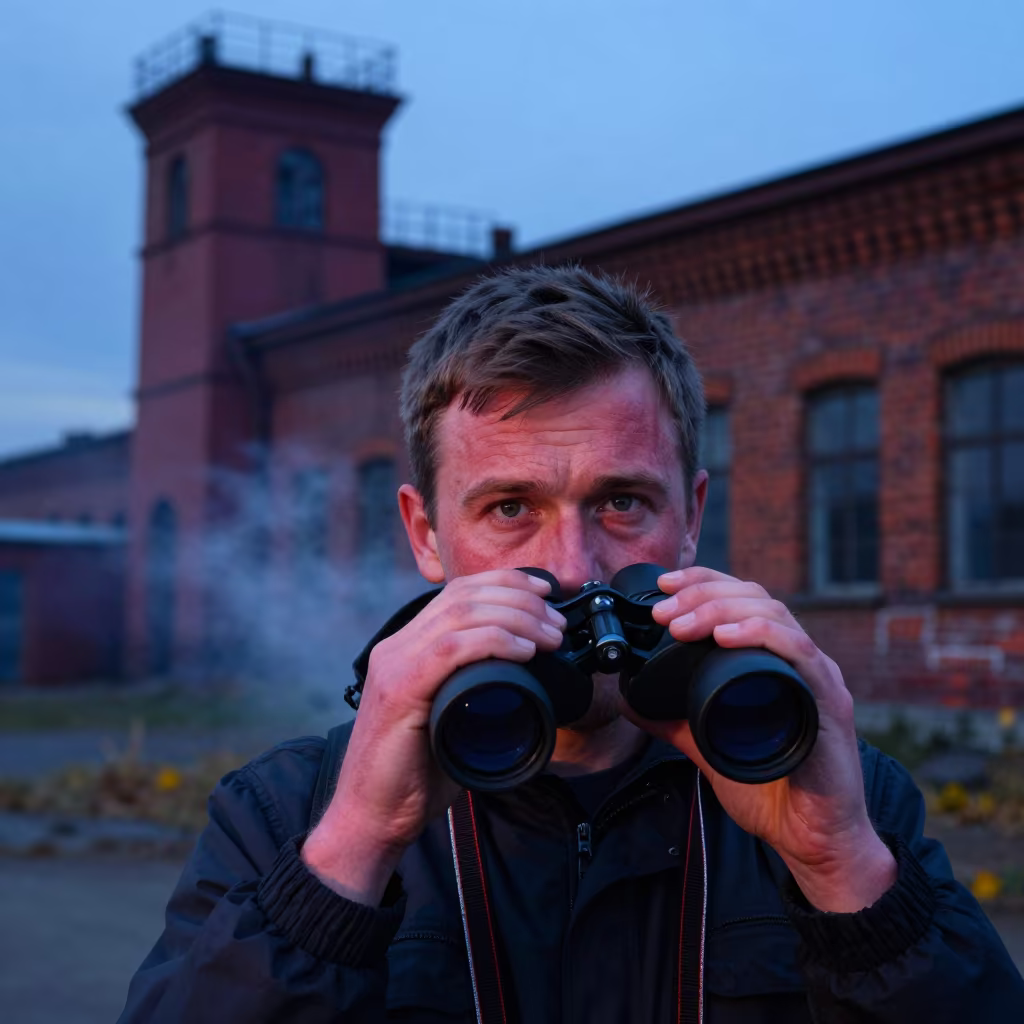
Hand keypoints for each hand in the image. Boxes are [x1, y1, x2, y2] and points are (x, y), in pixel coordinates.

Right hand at [302, 569, 565, 903]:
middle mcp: (397, 646)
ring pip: (461, 613)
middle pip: (463, 594)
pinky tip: (524, 650)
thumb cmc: (415, 775)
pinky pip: (451, 648)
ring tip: (550, 636)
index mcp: (407, 646)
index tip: (545, 592)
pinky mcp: (399, 690)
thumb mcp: (452, 719)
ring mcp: (394, 664)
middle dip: (519, 598)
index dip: (505, 583)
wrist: (372, 818)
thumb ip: (475, 692)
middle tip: (557, 623)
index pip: (458, 592)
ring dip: (516, 617)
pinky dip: (494, 641)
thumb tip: (526, 683)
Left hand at [621, 566, 895, 912]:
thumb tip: (628, 696)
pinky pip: (798, 652)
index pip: (741, 597)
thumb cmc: (768, 788)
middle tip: (661, 612)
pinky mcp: (828, 701)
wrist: (811, 839)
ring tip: (681, 625)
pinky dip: (760, 634)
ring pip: (774, 613)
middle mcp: (798, 659)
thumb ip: (670, 717)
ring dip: (721, 610)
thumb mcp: (704, 742)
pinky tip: (727, 635)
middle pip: (754, 596)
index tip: (663, 586)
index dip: (703, 581)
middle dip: (701, 594)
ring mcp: (816, 676)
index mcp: (773, 660)